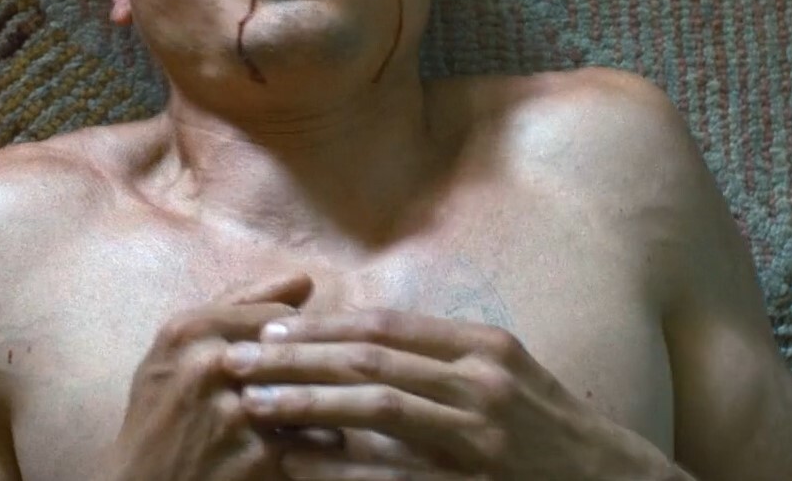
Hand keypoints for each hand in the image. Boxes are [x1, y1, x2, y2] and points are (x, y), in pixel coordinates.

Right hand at [101, 272, 315, 480]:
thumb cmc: (159, 412)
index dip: (292, 337)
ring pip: (315, 393)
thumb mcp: (176, 349)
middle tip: (311, 383)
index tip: (287, 356)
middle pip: (299, 351)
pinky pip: (319, 438)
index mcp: (189, 330)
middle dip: (312, 368)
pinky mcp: (257, 458)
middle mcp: (210, 365)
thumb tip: (304, 279)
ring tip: (310, 415)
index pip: (278, 315)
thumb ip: (237, 304)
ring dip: (322, 405)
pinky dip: (320, 443)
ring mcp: (235, 413)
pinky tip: (307, 447)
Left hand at [221, 310, 681, 479]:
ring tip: (252, 403)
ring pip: (375, 404)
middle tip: (237, 360)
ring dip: (306, 402)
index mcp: (484, 347)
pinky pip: (396, 469)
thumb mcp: (508, 381)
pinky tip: (300, 463)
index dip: (322, 327)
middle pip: (370, 356)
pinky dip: (343, 464)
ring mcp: (482, 428)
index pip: (386, 325)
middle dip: (296, 358)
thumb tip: (372, 345)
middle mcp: (482, 378)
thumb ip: (446, 361)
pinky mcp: (475, 476)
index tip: (268, 331)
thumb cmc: (554, 437)